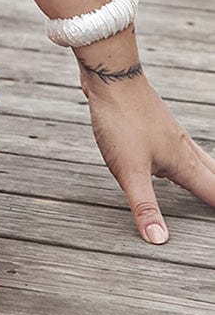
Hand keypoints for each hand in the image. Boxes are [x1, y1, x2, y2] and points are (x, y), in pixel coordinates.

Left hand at [80, 64, 214, 244]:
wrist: (110, 75)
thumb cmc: (121, 120)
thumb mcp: (128, 170)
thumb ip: (144, 204)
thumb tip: (159, 239)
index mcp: (183, 162)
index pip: (213, 193)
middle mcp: (182, 147)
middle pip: (212, 175)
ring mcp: (169, 132)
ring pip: (198, 159)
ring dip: (207, 176)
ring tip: (209, 185)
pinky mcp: (154, 123)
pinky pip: (179, 147)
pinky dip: (187, 161)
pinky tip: (172, 158)